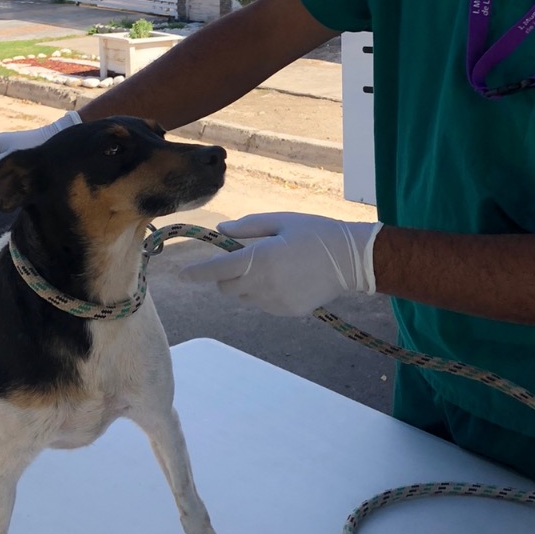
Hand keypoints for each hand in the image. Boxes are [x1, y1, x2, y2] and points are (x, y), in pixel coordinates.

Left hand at [179, 212, 382, 315]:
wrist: (352, 259)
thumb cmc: (315, 233)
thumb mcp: (280, 221)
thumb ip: (247, 227)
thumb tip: (220, 231)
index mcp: (259, 259)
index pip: (216, 271)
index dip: (195, 273)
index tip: (182, 274)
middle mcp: (262, 285)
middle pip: (226, 288)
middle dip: (225, 276)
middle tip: (242, 259)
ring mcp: (275, 302)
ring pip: (244, 297)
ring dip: (245, 285)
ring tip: (271, 267)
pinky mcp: (287, 312)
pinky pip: (264, 304)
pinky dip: (264, 293)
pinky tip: (286, 279)